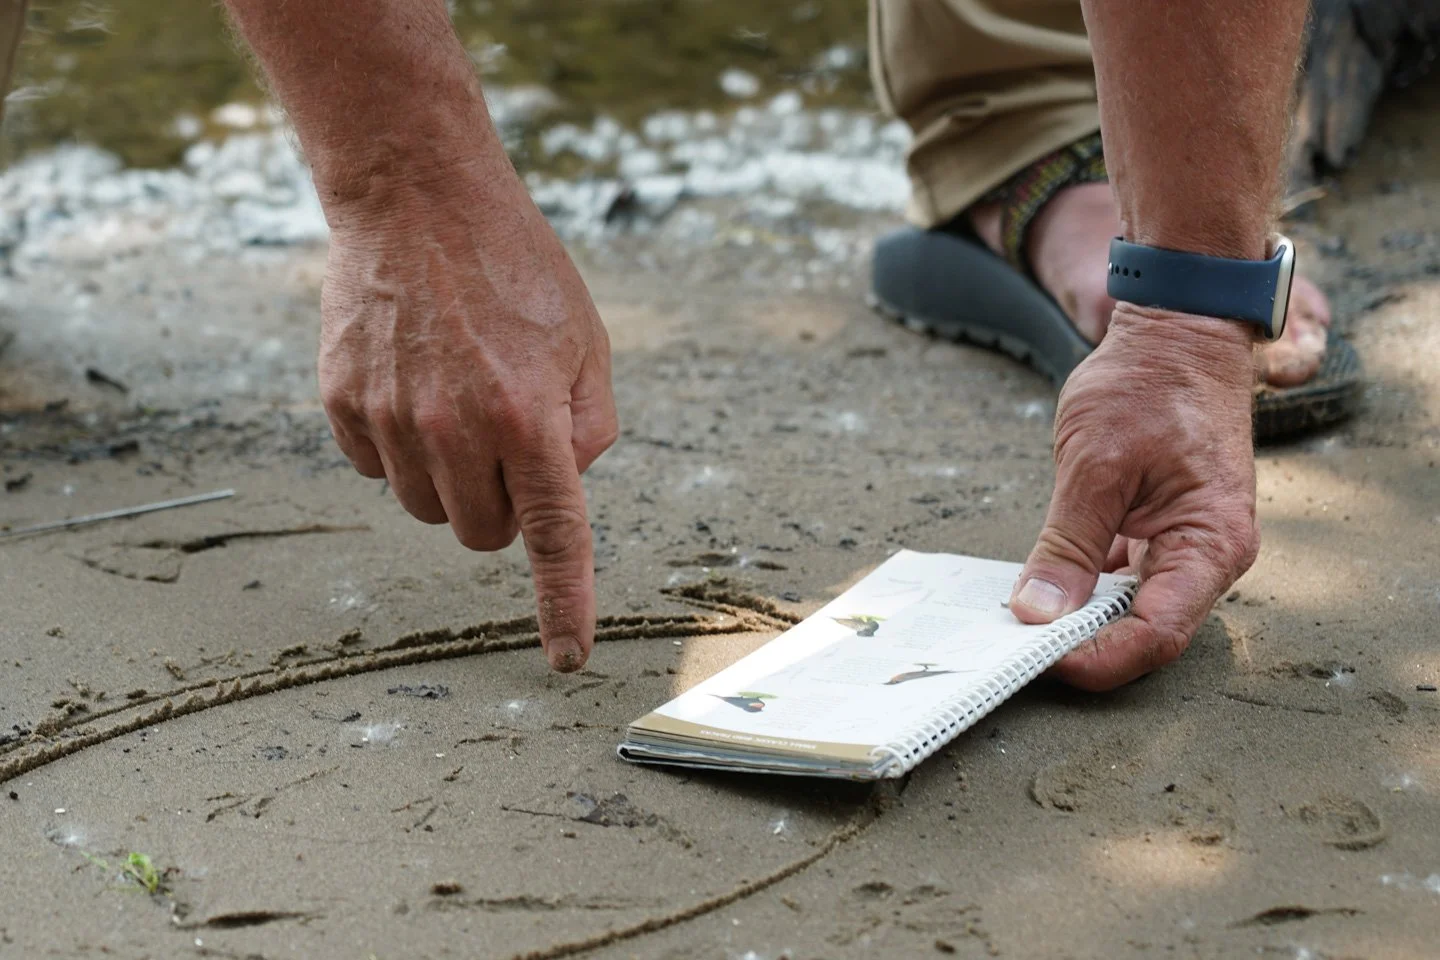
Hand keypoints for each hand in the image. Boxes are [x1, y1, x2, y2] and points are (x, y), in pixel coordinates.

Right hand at [318, 169, 617, 672]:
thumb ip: (590, 429)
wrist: (416, 197)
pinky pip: (375, 471)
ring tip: (457, 398)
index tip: (569, 659)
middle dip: (504, 507)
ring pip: (426, 510)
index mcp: (529, 419)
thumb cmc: (516, 267)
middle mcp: (456, 431)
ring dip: (450, 479)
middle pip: (483, 535)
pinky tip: (412, 385)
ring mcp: (391, 421)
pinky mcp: (342, 405)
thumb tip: (563, 487)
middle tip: (508, 440)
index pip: (553, 539)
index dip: (563, 605)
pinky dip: (400, 449)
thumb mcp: (589, 342)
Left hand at [1008, 305, 1260, 689]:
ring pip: (1130, 610)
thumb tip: (1038, 612)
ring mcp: (1185, 545)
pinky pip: (1121, 578)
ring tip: (1018, 626)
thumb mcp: (1095, 464)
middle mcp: (1207, 554)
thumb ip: (1068, 544)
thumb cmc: (1150, 384)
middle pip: (1145, 633)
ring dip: (1078, 620)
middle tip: (1015, 649)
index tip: (1038, 659)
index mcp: (1210, 543)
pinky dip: (1081, 588)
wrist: (1179, 331)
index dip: (1097, 659)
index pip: (1155, 634)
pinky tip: (1038, 589)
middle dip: (1083, 648)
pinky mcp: (1160, 531)